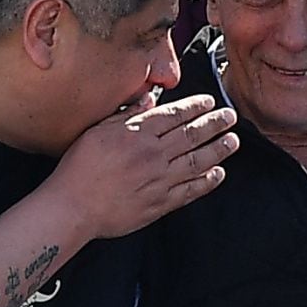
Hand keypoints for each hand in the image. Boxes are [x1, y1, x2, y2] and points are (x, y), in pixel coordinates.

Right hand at [51, 90, 238, 239]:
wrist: (73, 207)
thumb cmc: (78, 168)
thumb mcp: (97, 131)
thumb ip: (126, 115)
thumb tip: (149, 99)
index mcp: (137, 133)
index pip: (175, 115)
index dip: (196, 107)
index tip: (209, 102)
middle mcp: (153, 154)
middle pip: (192, 135)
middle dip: (215, 123)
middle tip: (230, 116)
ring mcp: (159, 180)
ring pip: (198, 161)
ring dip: (219, 149)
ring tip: (233, 141)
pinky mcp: (160, 203)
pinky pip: (191, 190)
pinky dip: (208, 181)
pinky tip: (219, 173)